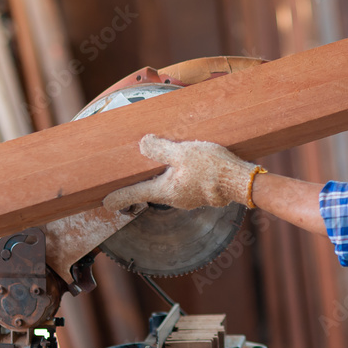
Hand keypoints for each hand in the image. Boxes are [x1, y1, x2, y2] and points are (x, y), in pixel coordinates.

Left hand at [103, 134, 259, 211]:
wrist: (241, 181)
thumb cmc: (212, 168)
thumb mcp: (183, 152)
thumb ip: (160, 149)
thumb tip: (143, 144)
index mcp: (165, 190)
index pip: (134, 195)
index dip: (118, 198)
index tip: (105, 203)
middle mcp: (175, 198)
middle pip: (151, 190)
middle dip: (141, 184)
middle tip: (131, 177)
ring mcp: (189, 198)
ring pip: (169, 187)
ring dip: (163, 177)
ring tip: (162, 163)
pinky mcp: (202, 194)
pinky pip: (184, 185)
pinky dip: (179, 176)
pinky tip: (187, 165)